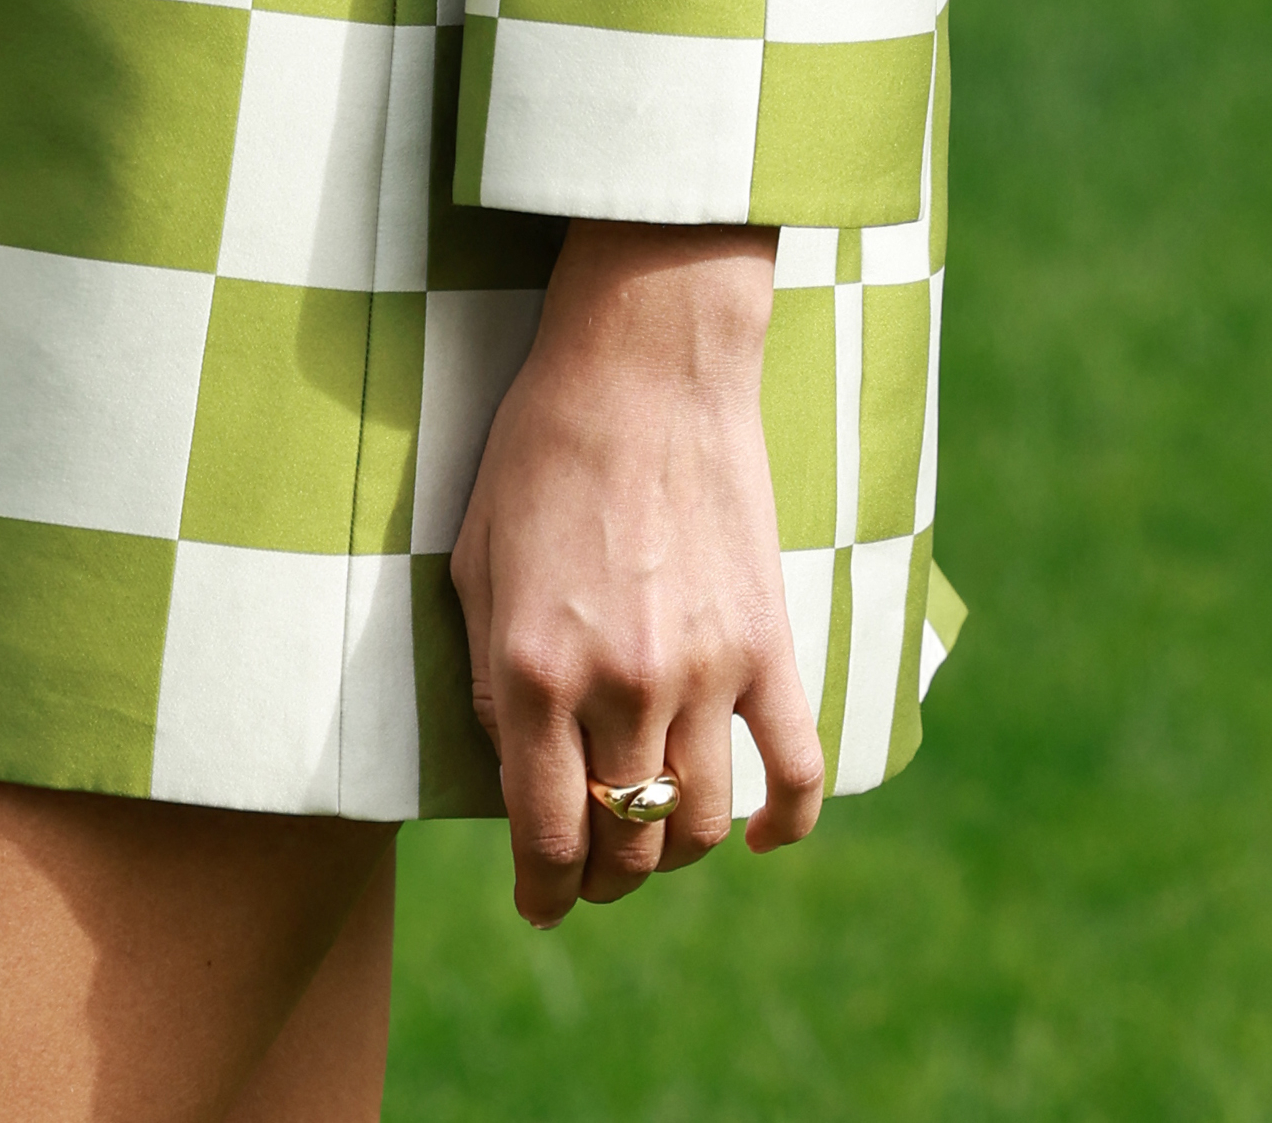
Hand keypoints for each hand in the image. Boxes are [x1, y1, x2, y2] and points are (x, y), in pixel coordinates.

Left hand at [450, 221, 823, 925]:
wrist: (644, 365)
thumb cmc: (541, 451)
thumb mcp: (474, 562)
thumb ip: (485, 678)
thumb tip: (514, 771)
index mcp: (533, 672)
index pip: (545, 836)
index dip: (543, 890)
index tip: (540, 905)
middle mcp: (619, 689)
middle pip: (624, 845)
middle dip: (602, 880)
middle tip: (592, 875)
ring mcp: (702, 673)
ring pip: (701, 825)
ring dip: (676, 855)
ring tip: (655, 842)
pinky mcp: (765, 645)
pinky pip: (797, 769)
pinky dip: (787, 822)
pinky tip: (765, 837)